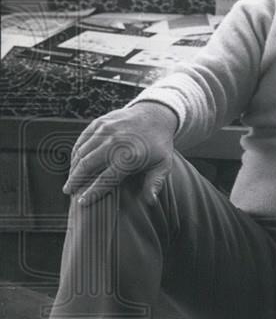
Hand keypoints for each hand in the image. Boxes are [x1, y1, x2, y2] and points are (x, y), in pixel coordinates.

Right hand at [63, 102, 178, 206]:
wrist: (156, 115)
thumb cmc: (159, 145)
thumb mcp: (163, 165)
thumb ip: (155, 183)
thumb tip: (150, 202)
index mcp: (131, 156)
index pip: (106, 179)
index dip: (93, 192)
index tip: (82, 202)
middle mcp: (116, 143)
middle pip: (88, 165)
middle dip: (75, 180)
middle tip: (68, 191)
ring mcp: (106, 131)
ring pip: (82, 153)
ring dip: (73, 168)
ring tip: (70, 180)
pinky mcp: (100, 123)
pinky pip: (82, 140)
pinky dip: (76, 153)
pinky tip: (74, 163)